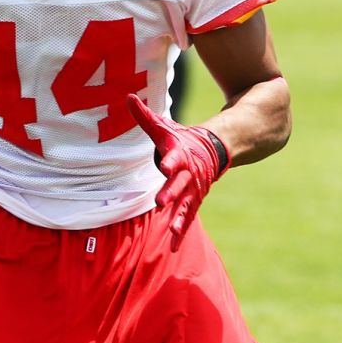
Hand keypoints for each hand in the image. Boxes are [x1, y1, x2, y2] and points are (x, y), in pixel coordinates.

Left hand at [126, 94, 228, 251]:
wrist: (213, 149)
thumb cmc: (180, 139)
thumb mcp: (164, 127)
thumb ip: (145, 117)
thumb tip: (128, 97)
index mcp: (180, 155)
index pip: (174, 157)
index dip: (170, 161)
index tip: (165, 166)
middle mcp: (188, 174)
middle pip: (178, 184)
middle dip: (170, 193)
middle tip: (160, 202)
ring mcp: (193, 190)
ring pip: (185, 205)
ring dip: (178, 217)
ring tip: (172, 228)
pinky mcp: (194, 201)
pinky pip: (187, 217)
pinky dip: (181, 231)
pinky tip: (173, 246)